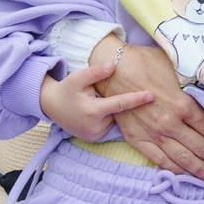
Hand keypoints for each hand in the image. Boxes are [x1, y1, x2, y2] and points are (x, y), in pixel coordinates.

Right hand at [39, 59, 154, 142]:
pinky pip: (109, 126)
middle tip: (124, 94)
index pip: (120, 104)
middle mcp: (96, 126)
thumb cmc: (66, 89)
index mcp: (93, 111)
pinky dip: (110, 118)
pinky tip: (101, 109)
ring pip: (115, 120)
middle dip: (124, 103)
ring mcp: (95, 135)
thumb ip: (96, 72)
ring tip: (101, 101)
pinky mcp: (94, 138)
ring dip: (115, 111)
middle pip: (119, 112)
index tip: (151, 96)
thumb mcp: (78, 78)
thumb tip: (114, 65)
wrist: (51, 106)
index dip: (136, 99)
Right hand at [97, 36, 203, 182]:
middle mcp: (171, 124)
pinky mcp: (139, 140)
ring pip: (184, 159)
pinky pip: (161, 161)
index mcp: (184, 105)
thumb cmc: (148, 63)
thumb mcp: (180, 68)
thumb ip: (199, 84)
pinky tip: (189, 176)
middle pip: (202, 149)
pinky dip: (177, 170)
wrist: (114, 69)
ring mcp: (154, 134)